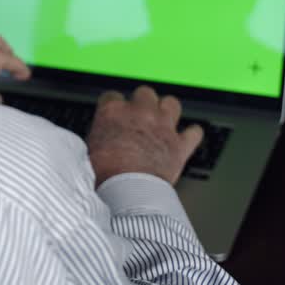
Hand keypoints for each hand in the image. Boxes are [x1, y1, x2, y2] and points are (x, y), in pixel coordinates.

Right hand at [87, 85, 203, 185]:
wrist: (129, 191)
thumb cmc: (106, 175)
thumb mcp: (89, 150)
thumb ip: (98, 137)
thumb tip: (97, 142)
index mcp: (113, 111)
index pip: (112, 96)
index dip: (114, 106)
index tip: (114, 114)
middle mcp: (140, 113)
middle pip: (144, 93)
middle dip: (142, 103)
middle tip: (139, 116)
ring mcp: (162, 127)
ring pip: (171, 103)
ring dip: (167, 110)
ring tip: (163, 120)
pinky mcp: (180, 145)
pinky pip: (194, 132)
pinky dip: (192, 134)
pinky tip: (188, 137)